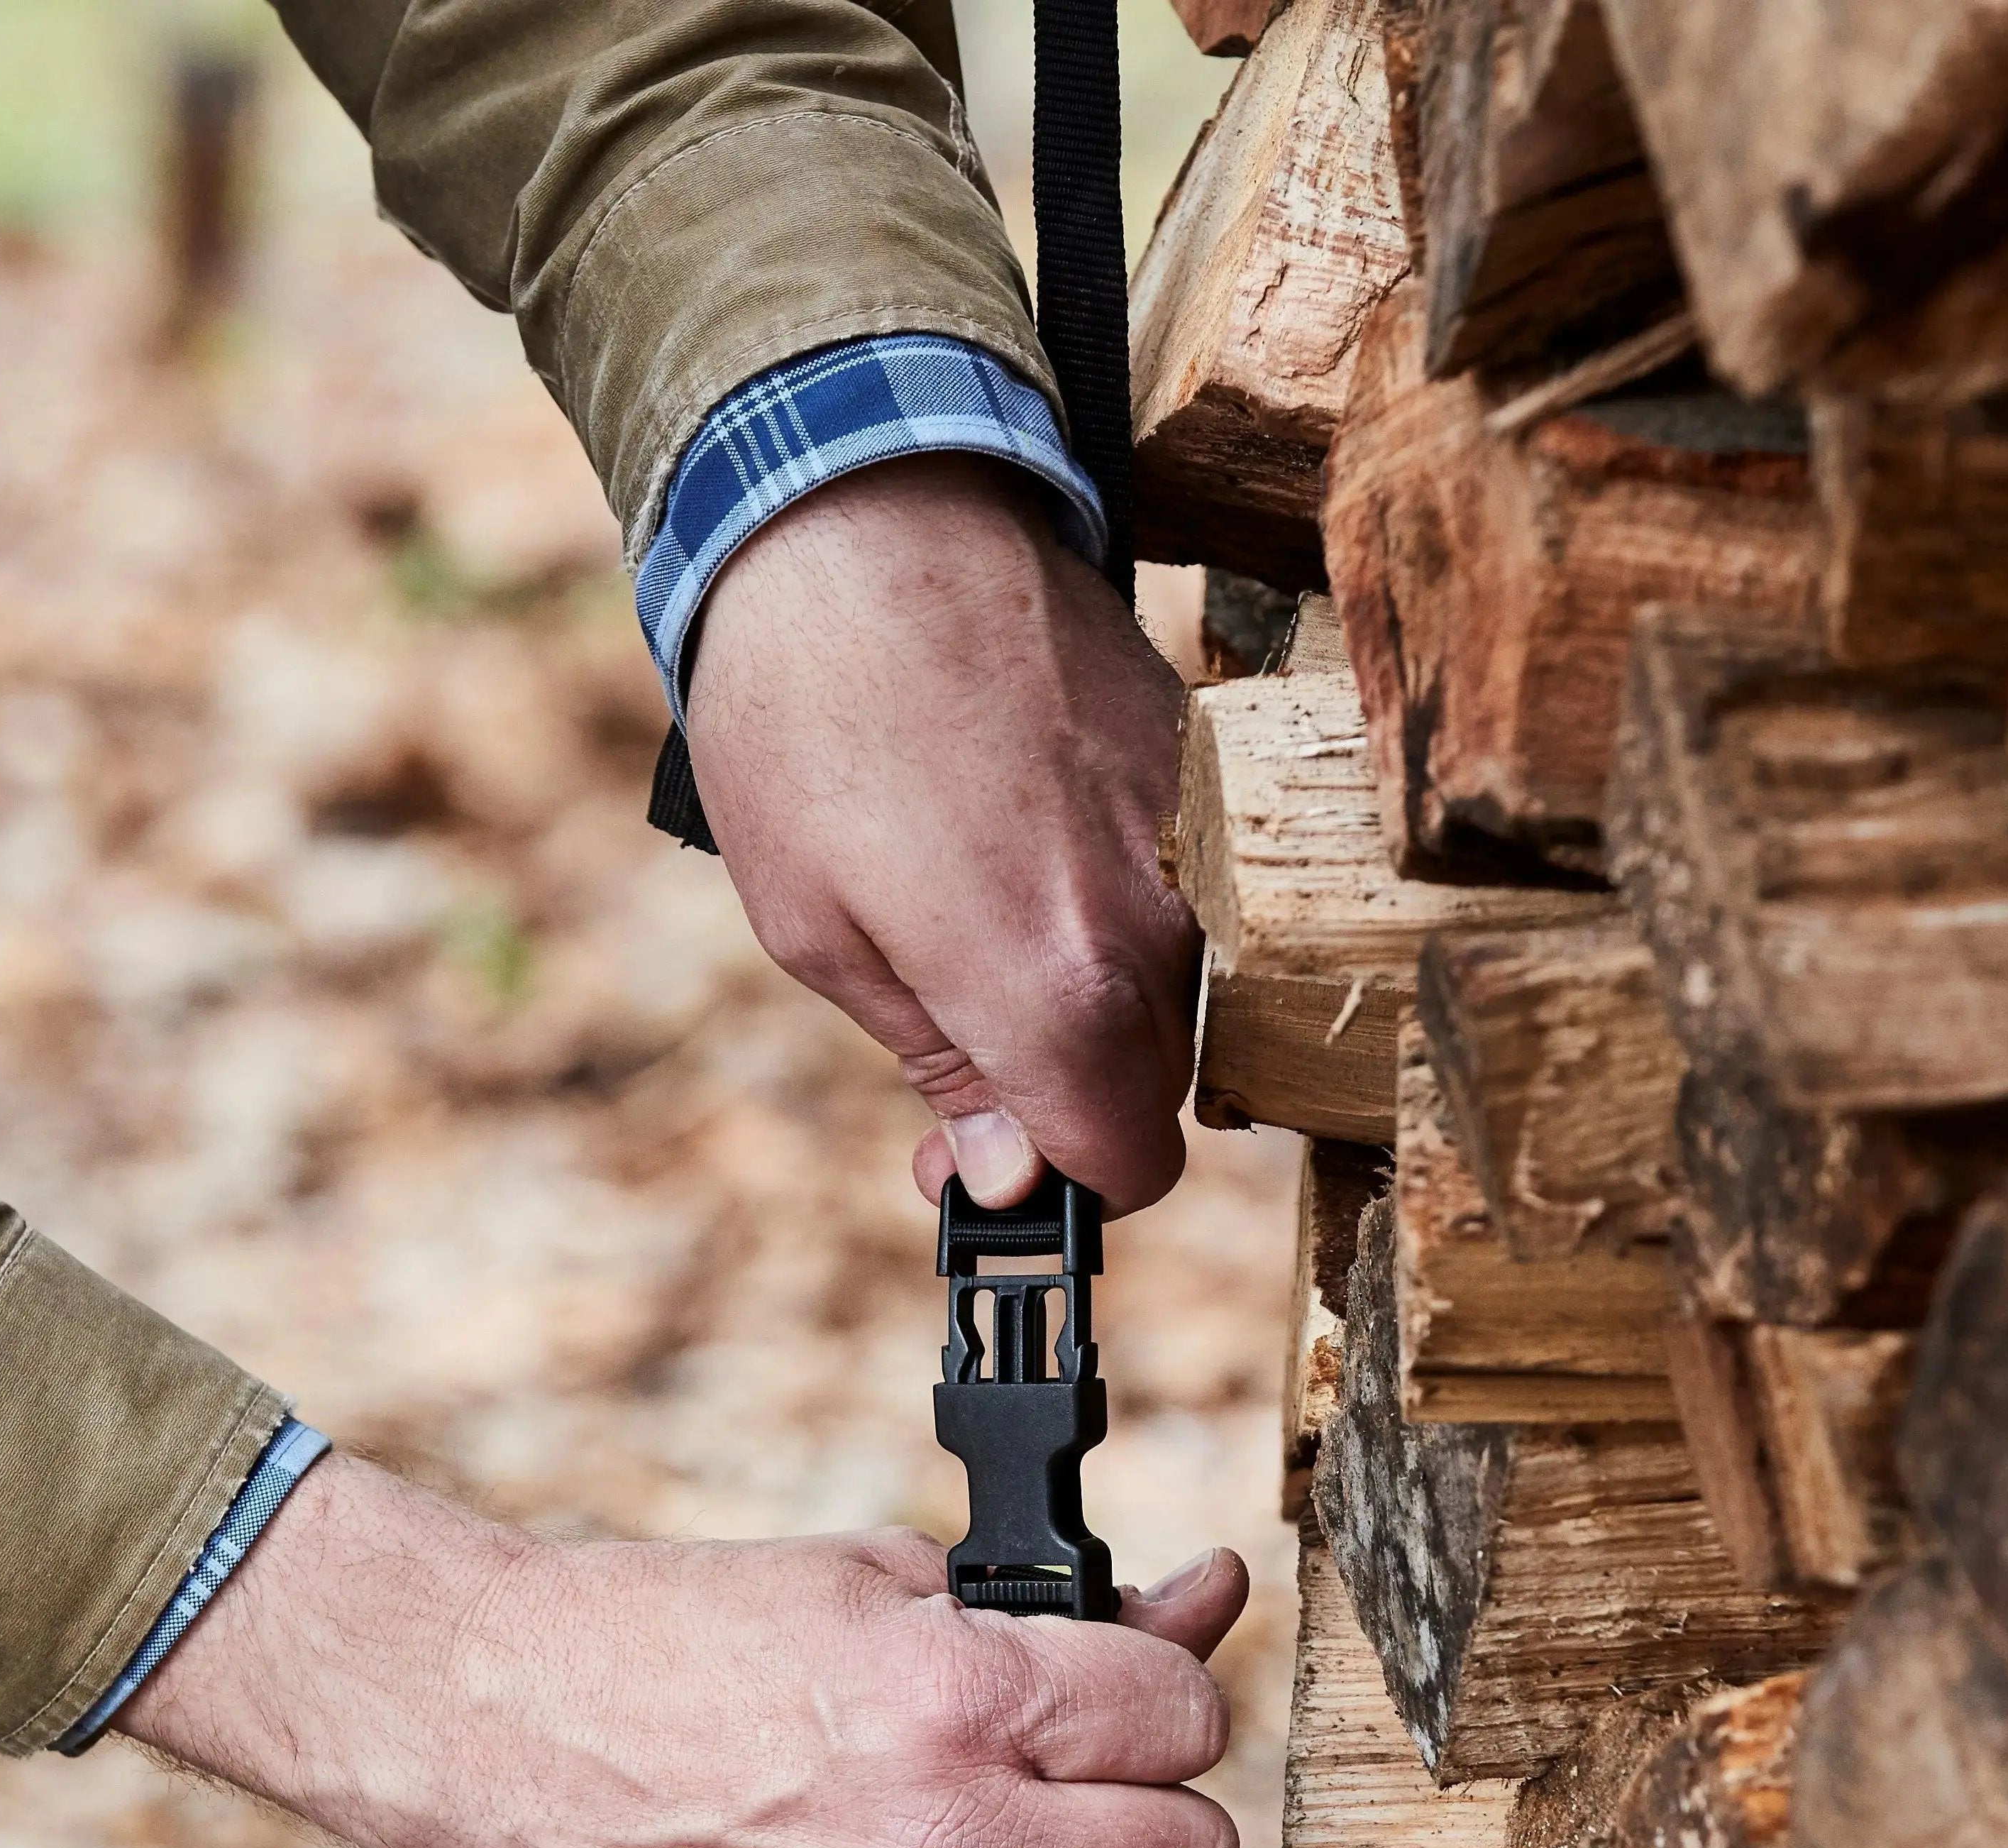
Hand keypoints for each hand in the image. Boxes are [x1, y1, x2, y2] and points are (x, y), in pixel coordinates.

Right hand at [124, 1455, 1248, 1847]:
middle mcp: (948, 1832)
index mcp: (961, 1694)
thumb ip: (1058, 1602)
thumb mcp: (878, 1573)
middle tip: (1093, 1776)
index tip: (1125, 1687)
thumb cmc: (680, 1629)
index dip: (1171, 1689)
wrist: (505, 1721)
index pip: (1188, 1715)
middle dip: (1162, 1803)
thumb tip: (1204, 1595)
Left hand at [683, 454, 1193, 1214]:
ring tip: (982, 910)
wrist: (862, 504)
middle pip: (1157, 1087)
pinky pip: (1186, 889)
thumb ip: (944, 1067)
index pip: (1128, 1165)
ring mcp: (1195, 839)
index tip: (991, 1152)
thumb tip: (1011, 1173)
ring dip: (1098, 994)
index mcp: (1057, 984)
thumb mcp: (819, 934)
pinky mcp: (1203, 765)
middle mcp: (1156, 923)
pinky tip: (1026, 832)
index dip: (1058, 1182)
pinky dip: (1121, 899)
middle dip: (1070, 1091)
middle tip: (957, 1034)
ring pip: (1181, 992)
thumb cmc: (804, 720)